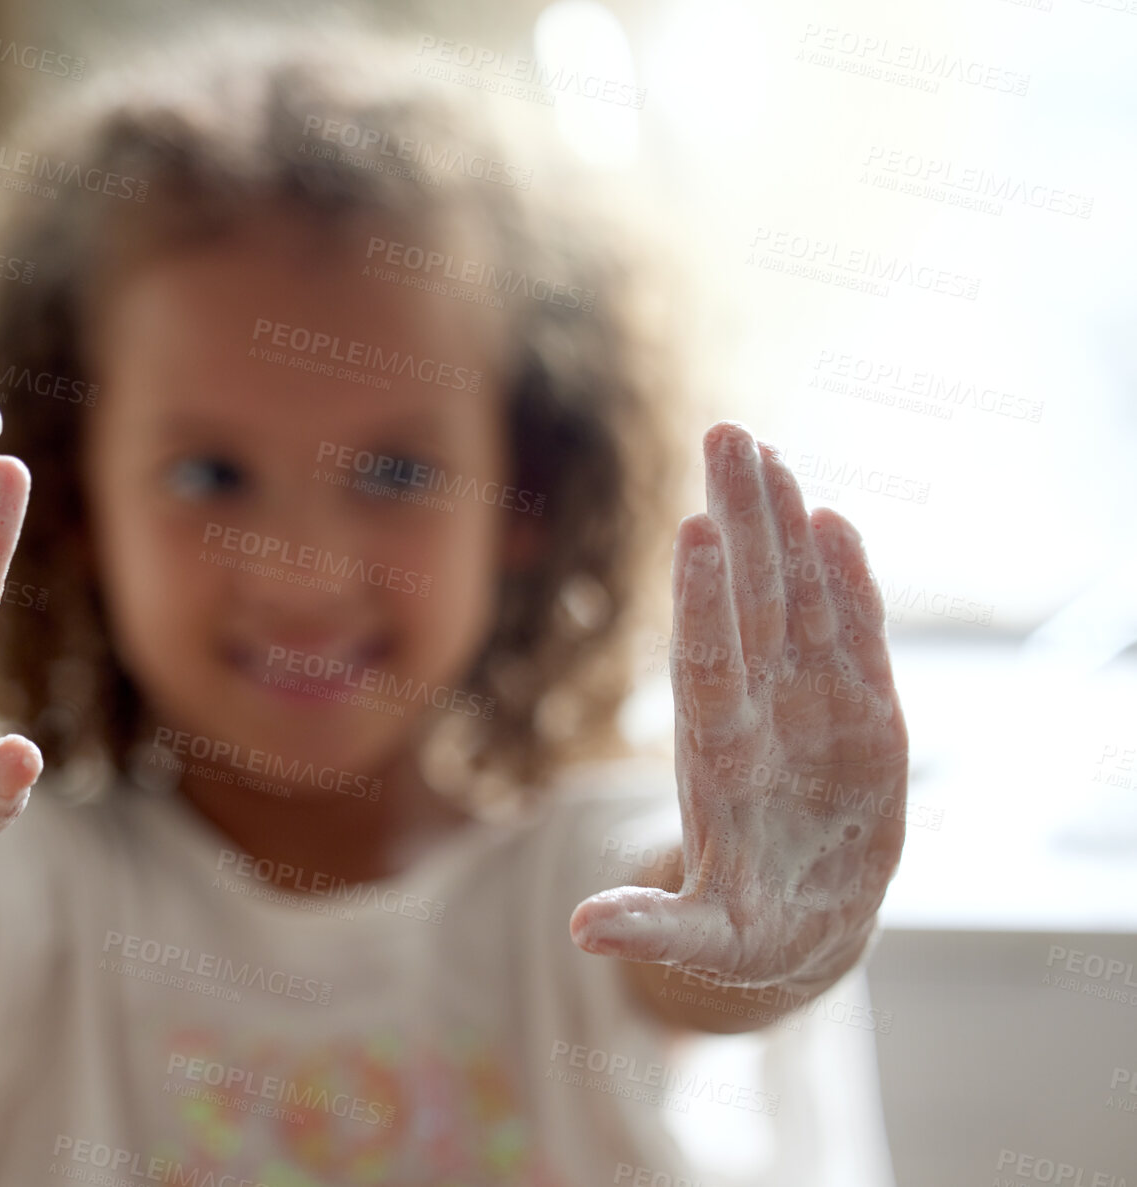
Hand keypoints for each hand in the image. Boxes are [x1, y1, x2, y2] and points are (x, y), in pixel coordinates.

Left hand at [570, 422, 907, 990]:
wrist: (799, 921)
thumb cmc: (744, 933)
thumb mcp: (703, 942)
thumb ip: (653, 928)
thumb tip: (583, 932)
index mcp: (720, 762)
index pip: (709, 666)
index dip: (704, 603)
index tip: (693, 532)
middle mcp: (760, 715)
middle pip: (749, 606)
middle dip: (741, 523)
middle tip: (728, 435)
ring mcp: (810, 707)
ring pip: (796, 600)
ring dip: (784, 528)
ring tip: (768, 453)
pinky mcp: (862, 714)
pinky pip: (856, 635)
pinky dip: (851, 582)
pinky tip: (833, 519)